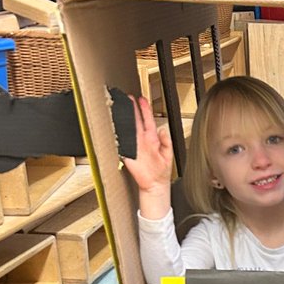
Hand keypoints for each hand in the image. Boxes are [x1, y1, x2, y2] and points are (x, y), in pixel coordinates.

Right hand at [122, 96, 172, 217]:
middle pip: (136, 121)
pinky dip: (118, 135)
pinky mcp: (128, 154)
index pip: (147, 120)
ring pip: (128, 129)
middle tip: (127, 98)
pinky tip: (115, 127)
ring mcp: (135, 146)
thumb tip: (163, 130)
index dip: (144, 109)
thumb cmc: (161, 170)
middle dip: (132, 109)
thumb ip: (167, 142)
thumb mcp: (168, 155)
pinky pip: (122, 143)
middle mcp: (143, 140)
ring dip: (124, 119)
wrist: (155, 185)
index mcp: (153, 139)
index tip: (141, 99)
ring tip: (120, 108)